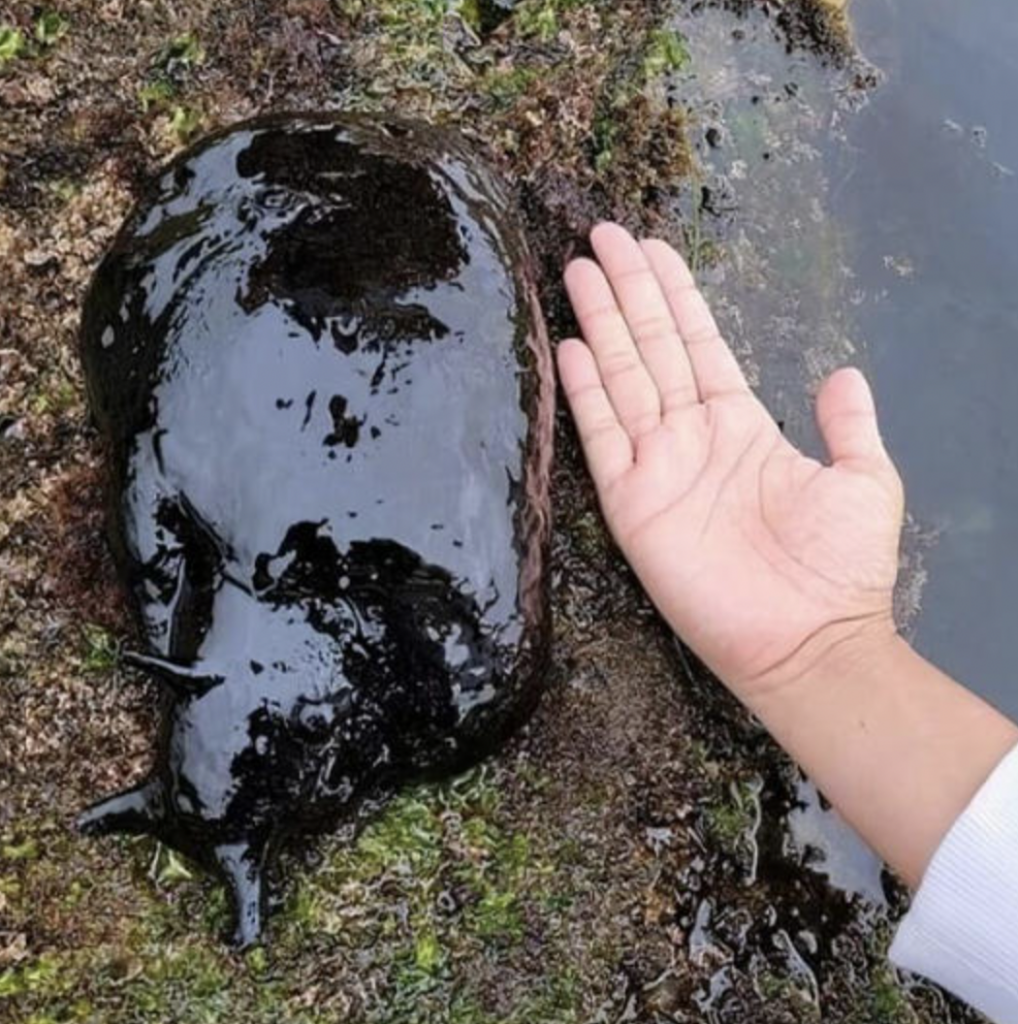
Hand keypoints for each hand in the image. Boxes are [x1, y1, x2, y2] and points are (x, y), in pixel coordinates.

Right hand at [558, 224, 904, 700]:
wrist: (808, 640)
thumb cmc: (840, 567)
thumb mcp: (864, 479)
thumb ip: (848, 425)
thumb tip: (841, 372)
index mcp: (740, 423)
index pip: (699, 343)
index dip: (675, 295)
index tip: (653, 246)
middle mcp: (691, 435)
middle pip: (651, 347)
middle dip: (627, 290)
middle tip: (601, 236)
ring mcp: (657, 467)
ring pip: (622, 377)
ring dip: (601, 323)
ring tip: (577, 270)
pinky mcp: (631, 504)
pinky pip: (602, 438)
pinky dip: (584, 392)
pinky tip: (569, 346)